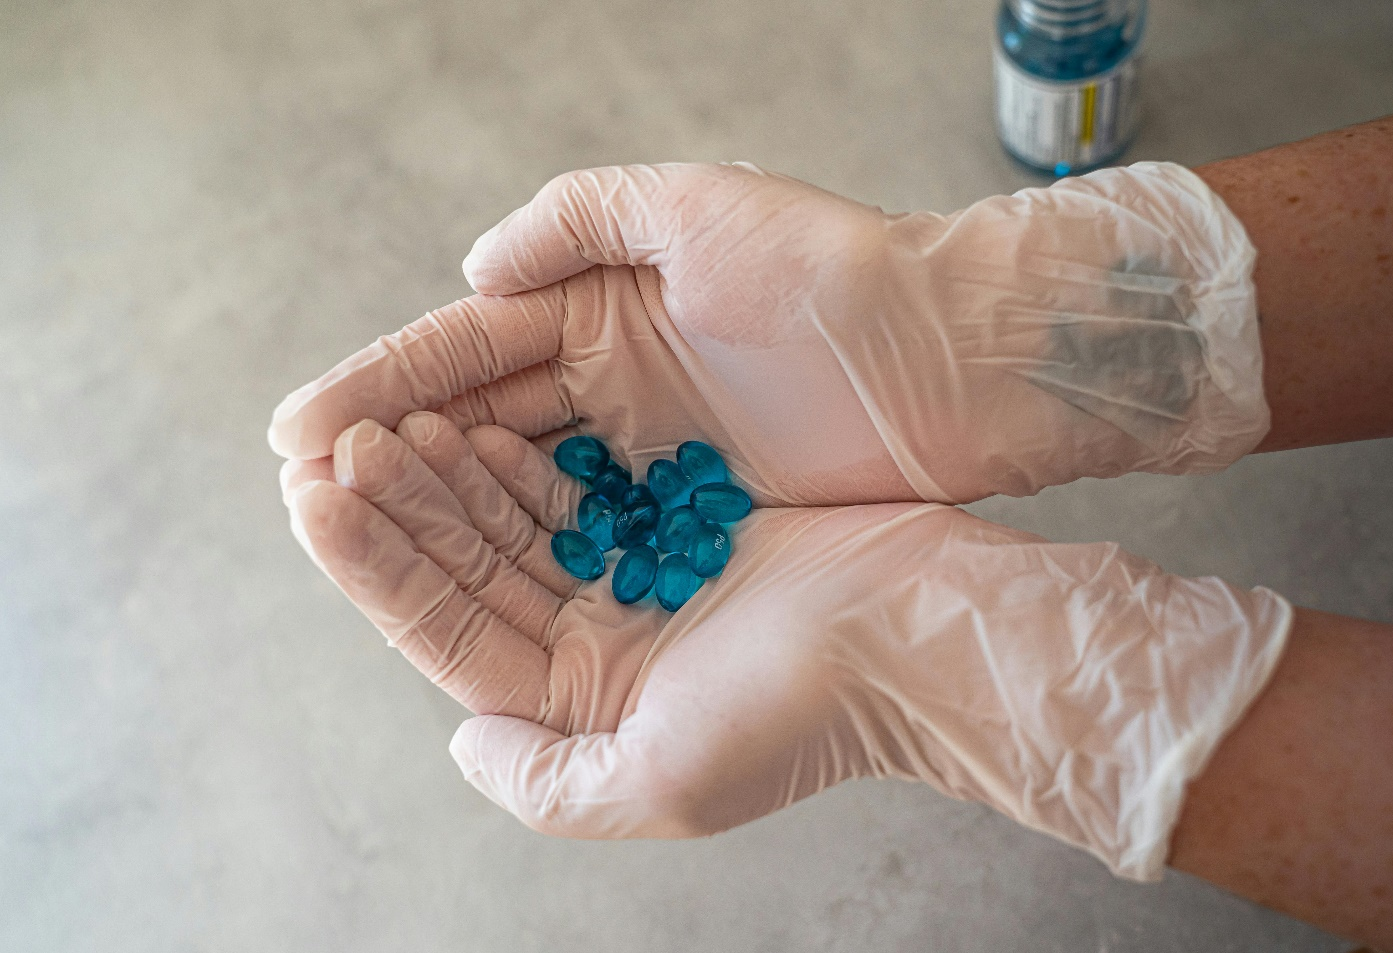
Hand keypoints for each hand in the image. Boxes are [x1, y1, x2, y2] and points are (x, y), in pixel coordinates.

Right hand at [269, 162, 1270, 504]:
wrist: (956, 365)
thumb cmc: (833, 276)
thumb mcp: (700, 210)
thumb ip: (578, 221)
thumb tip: (473, 273)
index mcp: (603, 304)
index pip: (469, 347)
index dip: (384, 385)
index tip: (304, 429)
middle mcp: (615, 379)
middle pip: (479, 420)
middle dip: (394, 455)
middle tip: (306, 493)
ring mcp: (652, 452)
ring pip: (523, 484)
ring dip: (447, 510)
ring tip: (360, 538)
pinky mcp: (695, 510)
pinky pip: (591, 533)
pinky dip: (531, 552)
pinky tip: (471, 577)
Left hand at [284, 414, 1289, 879]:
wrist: (920, 633)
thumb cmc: (800, 714)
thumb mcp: (661, 780)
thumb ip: (546, 783)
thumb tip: (458, 737)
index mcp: (575, 702)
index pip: (446, 630)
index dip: (377, 567)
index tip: (316, 498)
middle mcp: (592, 642)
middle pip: (468, 567)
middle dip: (400, 508)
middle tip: (339, 442)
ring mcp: (629, 577)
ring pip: (511, 519)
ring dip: (450, 471)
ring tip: (392, 419)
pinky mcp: (671, 522)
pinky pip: (575, 483)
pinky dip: (524, 453)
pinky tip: (479, 415)